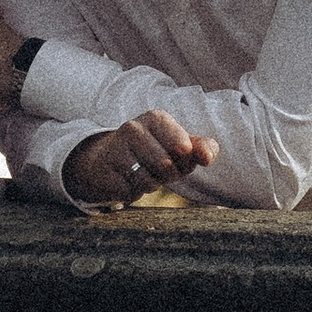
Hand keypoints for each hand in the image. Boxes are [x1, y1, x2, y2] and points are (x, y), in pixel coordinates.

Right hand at [67, 110, 218, 208]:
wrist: (109, 161)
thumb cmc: (154, 153)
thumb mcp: (182, 148)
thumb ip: (204, 148)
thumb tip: (207, 158)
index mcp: (156, 118)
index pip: (184, 148)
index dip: (185, 161)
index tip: (177, 156)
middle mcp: (133, 127)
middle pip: (166, 165)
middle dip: (168, 175)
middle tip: (159, 168)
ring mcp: (115, 147)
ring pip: (147, 180)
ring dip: (151, 185)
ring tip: (143, 173)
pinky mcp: (103, 169)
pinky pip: (130, 191)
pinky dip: (133, 192)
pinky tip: (126, 180)